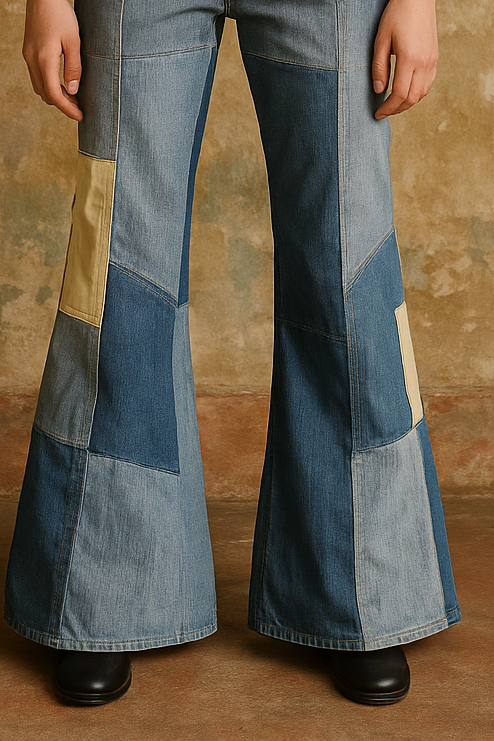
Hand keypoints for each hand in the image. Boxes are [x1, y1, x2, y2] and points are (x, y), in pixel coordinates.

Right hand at [23, 0, 82, 120]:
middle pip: (46, 95)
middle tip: (79, 107)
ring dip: (55, 95)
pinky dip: (49, 85)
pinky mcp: (29, 52)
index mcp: (44, 60)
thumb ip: (74, 68)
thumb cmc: (60, 15)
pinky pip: (37, 77)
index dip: (68, 109)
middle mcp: (32, 61)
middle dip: (62, 105)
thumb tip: (73, 91)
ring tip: (73, 96)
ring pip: (40, 87)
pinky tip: (62, 83)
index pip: (54, 95)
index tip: (80, 116)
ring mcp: (28, 56)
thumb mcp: (74, 42)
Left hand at [373, 0, 437, 119]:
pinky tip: (405, 92)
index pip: (399, 94)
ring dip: (407, 103)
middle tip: (383, 112)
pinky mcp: (435, 58)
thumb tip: (379, 90)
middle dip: (396, 109)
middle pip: (412, 98)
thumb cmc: (397, 15)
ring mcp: (432, 61)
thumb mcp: (381, 40)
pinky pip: (427, 84)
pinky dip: (416, 93)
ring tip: (393, 104)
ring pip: (421, 93)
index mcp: (409, 58)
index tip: (378, 114)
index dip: (388, 108)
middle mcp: (424, 62)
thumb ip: (379, 67)